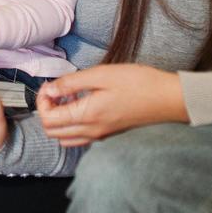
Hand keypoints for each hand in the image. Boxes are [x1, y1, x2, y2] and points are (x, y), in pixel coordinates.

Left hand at [36, 64, 188, 145]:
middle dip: (46, 110)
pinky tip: (82, 105)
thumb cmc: (139, 83)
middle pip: (52, 132)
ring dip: (58, 119)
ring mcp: (100, 136)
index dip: (42, 101)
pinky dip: (71, 124)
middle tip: (55, 90)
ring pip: (65, 137)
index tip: (50, 85)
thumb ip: (71, 83)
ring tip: (68, 97)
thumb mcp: (101, 75)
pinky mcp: (108, 134)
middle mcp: (91, 132)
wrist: (169, 98)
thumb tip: (49, 89)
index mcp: (87, 116)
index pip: (48, 119)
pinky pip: (79, 137)